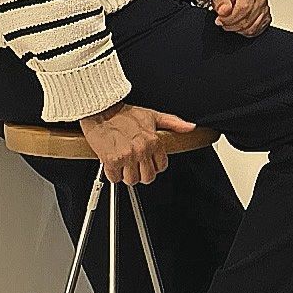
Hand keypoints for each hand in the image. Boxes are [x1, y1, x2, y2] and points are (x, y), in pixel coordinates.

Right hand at [79, 103, 196, 184]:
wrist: (101, 111)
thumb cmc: (124, 114)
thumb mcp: (153, 115)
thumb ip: (174, 122)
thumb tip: (191, 127)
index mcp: (154, 141)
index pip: (161, 167)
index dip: (154, 165)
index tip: (147, 161)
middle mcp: (142, 150)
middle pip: (148, 177)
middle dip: (141, 173)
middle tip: (134, 164)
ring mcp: (127, 156)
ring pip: (132, 180)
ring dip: (126, 174)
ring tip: (123, 162)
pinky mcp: (111, 160)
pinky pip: (115, 178)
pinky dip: (112, 173)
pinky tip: (113, 162)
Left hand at [209, 0, 269, 36]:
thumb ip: (221, 2)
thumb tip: (223, 11)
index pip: (242, 9)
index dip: (230, 18)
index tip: (221, 19)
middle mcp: (260, 1)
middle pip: (246, 20)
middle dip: (231, 25)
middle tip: (223, 23)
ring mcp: (265, 10)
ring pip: (251, 28)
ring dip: (238, 29)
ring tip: (230, 24)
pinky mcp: (267, 18)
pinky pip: (256, 30)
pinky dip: (245, 31)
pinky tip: (239, 26)